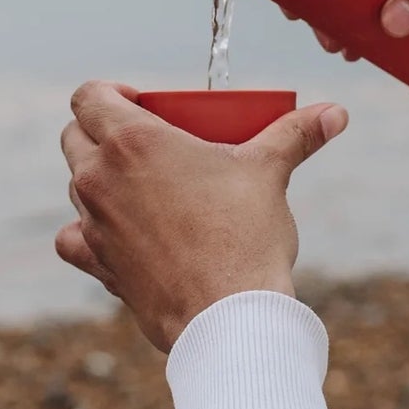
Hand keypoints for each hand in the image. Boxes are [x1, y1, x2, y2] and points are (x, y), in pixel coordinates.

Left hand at [55, 81, 348, 351]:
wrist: (227, 317)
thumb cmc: (244, 235)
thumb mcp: (270, 171)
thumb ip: (298, 133)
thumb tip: (335, 113)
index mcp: (133, 141)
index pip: (89, 96)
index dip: (111, 92)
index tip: (144, 103)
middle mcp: (100, 178)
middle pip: (75, 135)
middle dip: (103, 129)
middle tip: (149, 139)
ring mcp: (94, 223)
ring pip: (77, 184)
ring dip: (101, 176)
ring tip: (146, 183)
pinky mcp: (98, 265)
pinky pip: (73, 238)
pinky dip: (88, 229)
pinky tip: (119, 229)